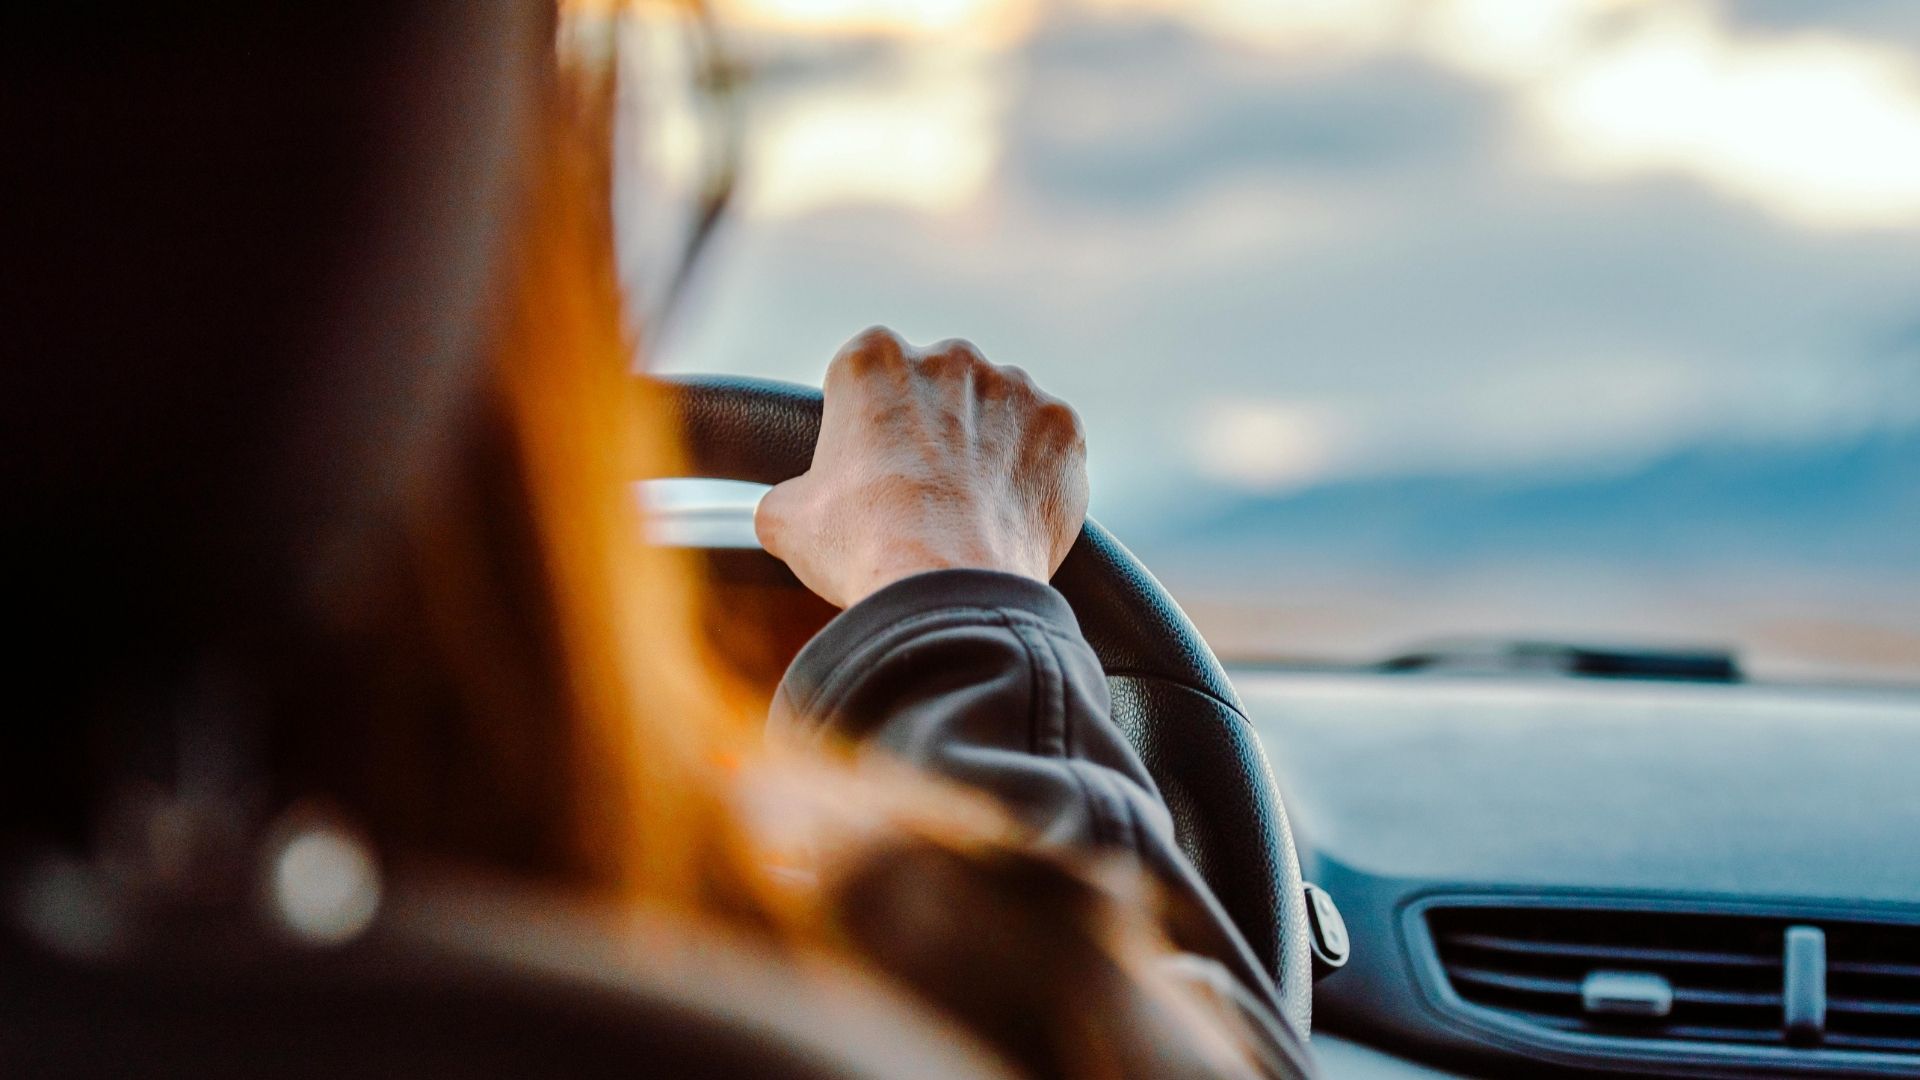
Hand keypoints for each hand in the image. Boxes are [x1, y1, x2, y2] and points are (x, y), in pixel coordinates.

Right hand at [755, 327, 1088, 608]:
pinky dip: (1035, 474)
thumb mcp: (786, 520)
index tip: (874, 470)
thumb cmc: (862, 549)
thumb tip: (792, 505)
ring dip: (989, 448)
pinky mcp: (1062, 426)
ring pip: (1000, 413)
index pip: (870, 378)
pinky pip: (1048, 445)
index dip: (870, 427)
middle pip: (940, 388)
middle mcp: (948, 357)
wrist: (948, 591)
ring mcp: (1014, 388)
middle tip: (925, 496)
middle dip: (934, 431)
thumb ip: (788, 492)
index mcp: (872, 360)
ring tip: (972, 512)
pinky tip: (1012, 517)